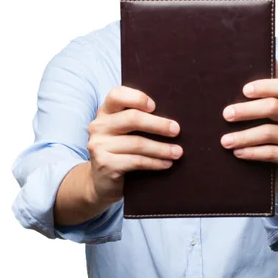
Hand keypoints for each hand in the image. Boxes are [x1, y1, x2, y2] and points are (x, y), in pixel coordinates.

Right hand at [87, 86, 182, 202]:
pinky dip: (155, 162)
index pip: (117, 95)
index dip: (136, 98)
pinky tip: (167, 164)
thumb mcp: (124, 131)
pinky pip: (136, 161)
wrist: (101, 182)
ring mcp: (99, 145)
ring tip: (178, 152)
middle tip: (176, 130)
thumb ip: (137, 119)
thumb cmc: (121, 151)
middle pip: (132, 118)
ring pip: (137, 143)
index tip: (155, 106)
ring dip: (161, 148)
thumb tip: (171, 119)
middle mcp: (99, 126)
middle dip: (158, 124)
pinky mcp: (105, 164)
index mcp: (105, 112)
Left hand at [220, 71, 277, 187]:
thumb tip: (252, 62)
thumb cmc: (270, 130)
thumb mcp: (268, 112)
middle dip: (246, 110)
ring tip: (224, 140)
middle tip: (225, 114)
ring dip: (243, 136)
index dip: (264, 86)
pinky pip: (271, 153)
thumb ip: (262, 92)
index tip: (243, 90)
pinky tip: (237, 152)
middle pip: (273, 107)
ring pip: (269, 132)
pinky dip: (252, 152)